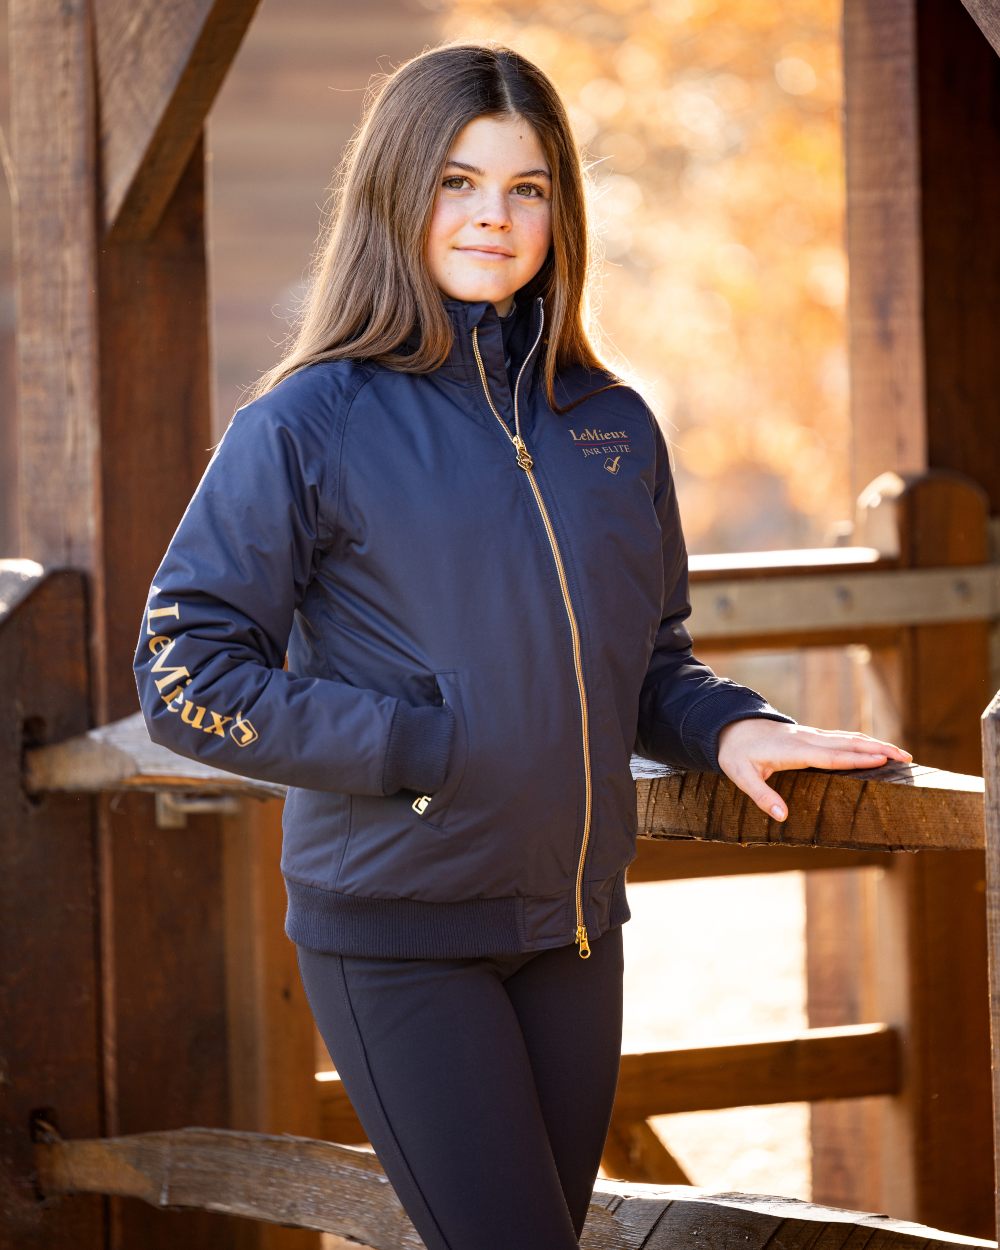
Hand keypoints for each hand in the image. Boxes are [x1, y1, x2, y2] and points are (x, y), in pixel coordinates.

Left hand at [716, 720, 912, 821]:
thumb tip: (783, 817)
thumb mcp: (741, 776)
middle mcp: (807, 740)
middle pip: (848, 744)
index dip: (856, 759)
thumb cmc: (736, 753)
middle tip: (906, 758)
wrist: (729, 726)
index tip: (882, 760)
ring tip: (900, 753)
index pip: (831, 756)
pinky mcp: (810, 736)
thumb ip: (762, 797)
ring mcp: (810, 735)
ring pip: (848, 738)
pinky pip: (841, 738)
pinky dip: (861, 742)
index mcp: (794, 751)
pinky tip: (874, 748)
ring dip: (875, 744)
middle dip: (878, 749)